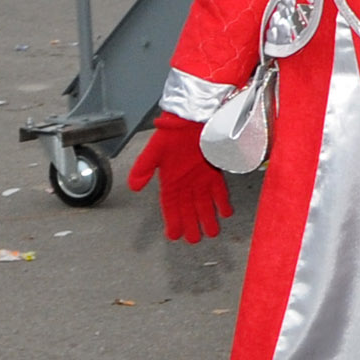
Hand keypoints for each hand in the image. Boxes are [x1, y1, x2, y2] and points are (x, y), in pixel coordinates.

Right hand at [127, 116, 231, 243]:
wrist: (191, 118)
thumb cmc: (171, 133)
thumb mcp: (154, 151)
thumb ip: (143, 169)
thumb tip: (133, 188)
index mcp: (170, 180)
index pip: (170, 206)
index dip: (172, 221)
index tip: (173, 236)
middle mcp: (185, 182)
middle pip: (189, 209)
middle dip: (191, 225)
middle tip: (195, 241)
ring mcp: (200, 178)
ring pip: (204, 203)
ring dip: (208, 217)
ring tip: (212, 233)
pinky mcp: (214, 171)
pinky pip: (219, 191)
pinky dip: (222, 202)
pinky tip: (226, 213)